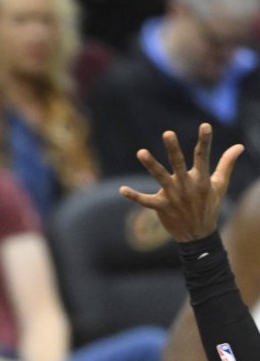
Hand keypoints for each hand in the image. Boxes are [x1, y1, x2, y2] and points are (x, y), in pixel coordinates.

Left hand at [120, 124, 244, 241]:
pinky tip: (122, 189)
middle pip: (179, 164)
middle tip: (168, 133)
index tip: (205, 125)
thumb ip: (226, 164)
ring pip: (160, 178)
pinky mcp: (161, 207)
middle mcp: (187, 186)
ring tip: (141, 152)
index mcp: (202, 180)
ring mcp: (173, 196)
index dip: (205, 141)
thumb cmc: (209, 205)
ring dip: (151, 165)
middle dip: (173, 149)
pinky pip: (145, 201)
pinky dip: (134, 196)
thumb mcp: (220, 185)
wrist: (199, 235)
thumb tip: (239, 146)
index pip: (203, 157)